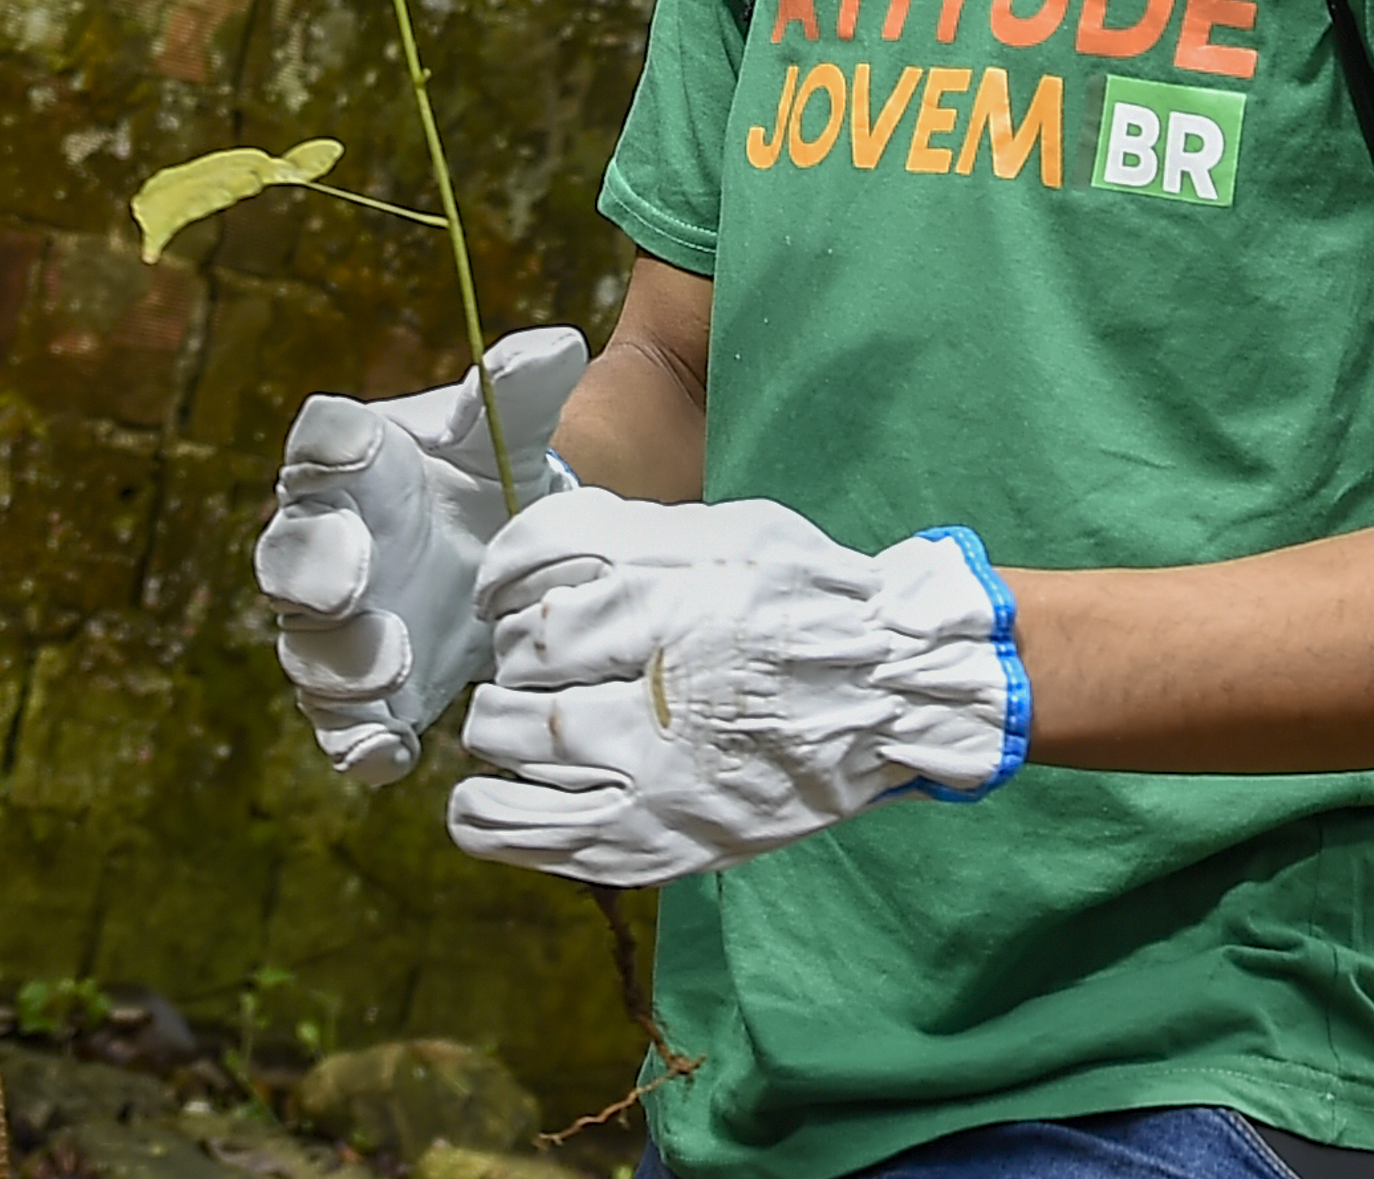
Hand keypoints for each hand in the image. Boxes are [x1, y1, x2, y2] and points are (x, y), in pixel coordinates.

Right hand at [254, 326, 591, 783]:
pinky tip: (391, 756)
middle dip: (312, 568)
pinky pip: (340, 729)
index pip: (320, 442)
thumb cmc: (485, 480)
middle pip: (288, 554)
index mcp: (349, 462)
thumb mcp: (507, 435)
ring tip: (393, 664)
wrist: (503, 562)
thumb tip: (560, 344)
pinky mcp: (364, 698)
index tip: (364, 444)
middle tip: (352, 579)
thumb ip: (520, 392)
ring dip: (339, 661)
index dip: (331, 445)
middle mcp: (324, 542)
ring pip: (305, 649)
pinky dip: (358, 745)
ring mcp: (337, 627)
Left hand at [446, 488, 1024, 885]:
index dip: (502, 582)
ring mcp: (654, 775)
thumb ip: (627, 533)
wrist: (887, 696)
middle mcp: (658, 688)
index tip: (507, 596)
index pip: (531, 577)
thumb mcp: (729, 529)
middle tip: (535, 659)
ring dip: (497, 722)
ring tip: (520, 717)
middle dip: (515, 652)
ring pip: (516, 740)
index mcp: (675, 599)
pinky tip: (489, 791)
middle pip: (523, 657)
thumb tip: (527, 559)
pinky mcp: (651, 843)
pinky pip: (528, 833)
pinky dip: (485, 812)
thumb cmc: (805, 603)